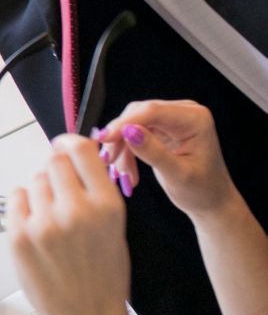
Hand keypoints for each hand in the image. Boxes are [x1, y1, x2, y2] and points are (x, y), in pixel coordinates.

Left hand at [9, 134, 132, 314]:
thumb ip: (94, 191)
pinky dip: (24, 208)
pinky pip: (16, 199)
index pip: (81, 150)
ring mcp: (44, 224)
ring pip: (33, 181)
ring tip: (52, 220)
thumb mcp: (115, 228)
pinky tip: (37, 228)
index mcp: (107, 207)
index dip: (69, 141)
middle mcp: (76, 211)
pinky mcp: (19, 236)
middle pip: (53, 162)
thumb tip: (69, 153)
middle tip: (60, 192)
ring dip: (40, 193)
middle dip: (56, 171)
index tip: (63, 144)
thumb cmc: (104, 276)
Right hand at [96, 99, 239, 221]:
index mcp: (194, 119)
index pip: (151, 111)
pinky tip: (125, 168)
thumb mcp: (178, 175)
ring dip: (121, 147)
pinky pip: (132, 132)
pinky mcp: (161, 128)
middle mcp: (183, 113)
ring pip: (130, 123)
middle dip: (120, 138)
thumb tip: (129, 131)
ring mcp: (171, 119)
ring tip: (121, 172)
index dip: (124, 123)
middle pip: (137, 114)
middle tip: (108, 161)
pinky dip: (125, 150)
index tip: (104, 139)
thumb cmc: (203, 192)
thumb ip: (153, 152)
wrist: (210, 203)